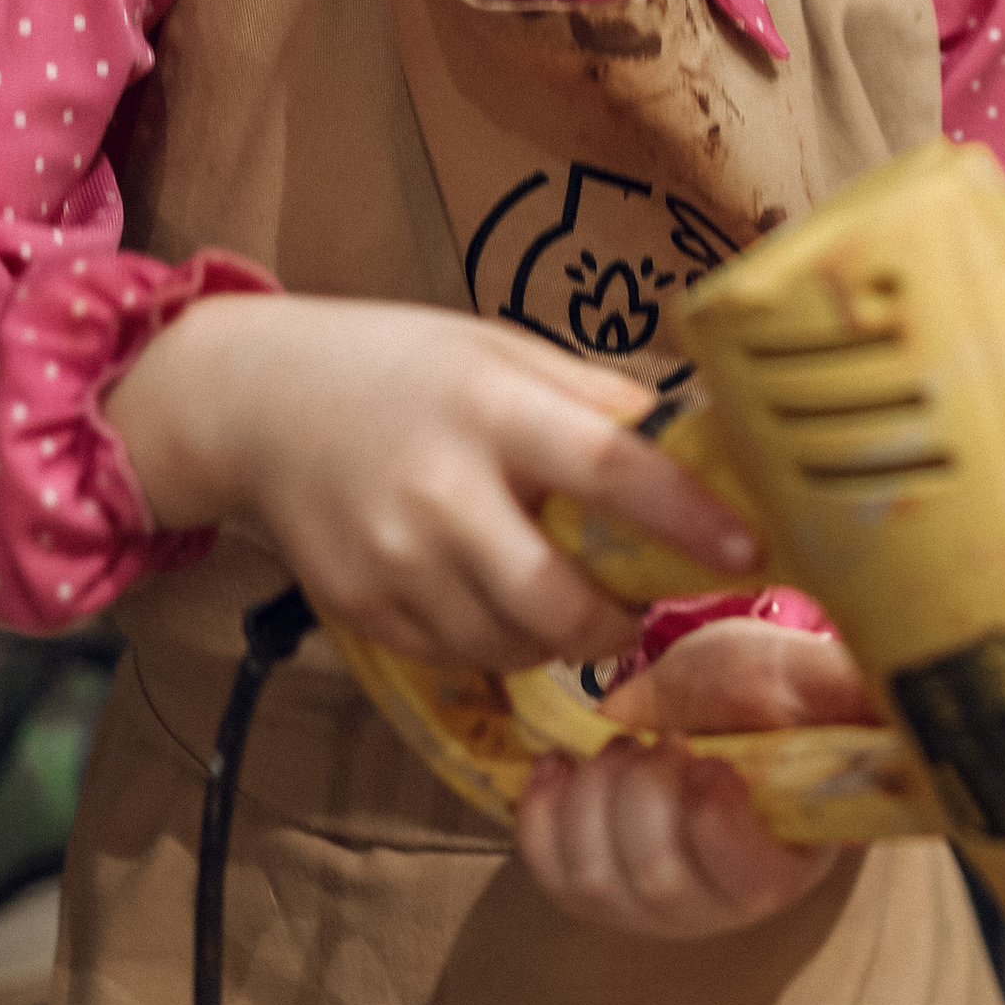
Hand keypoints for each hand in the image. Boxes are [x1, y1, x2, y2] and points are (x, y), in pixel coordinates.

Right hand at [103, 291, 757, 668]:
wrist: (256, 400)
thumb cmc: (401, 367)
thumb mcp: (501, 351)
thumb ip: (595, 400)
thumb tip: (701, 440)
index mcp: (491, 409)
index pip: (608, 469)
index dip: (685, 516)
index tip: (748, 548)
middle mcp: (439, 490)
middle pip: (556, 600)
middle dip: (615, 619)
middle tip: (638, 600)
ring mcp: (392, 559)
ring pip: (510, 644)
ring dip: (556, 636)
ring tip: (558, 588)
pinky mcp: (360, 607)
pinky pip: (459, 654)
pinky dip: (494, 640)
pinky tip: (489, 591)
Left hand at [514, 616, 881, 938]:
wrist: (708, 708)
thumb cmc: (771, 699)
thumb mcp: (811, 682)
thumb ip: (843, 692)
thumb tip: (880, 704)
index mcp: (791, 860)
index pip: (749, 880)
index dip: (718, 825)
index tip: (710, 762)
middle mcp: (718, 904)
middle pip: (659, 879)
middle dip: (646, 793)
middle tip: (663, 741)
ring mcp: (648, 906)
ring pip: (596, 878)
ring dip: (596, 796)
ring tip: (621, 748)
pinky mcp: (591, 889)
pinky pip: (546, 873)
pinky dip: (541, 811)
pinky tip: (561, 766)